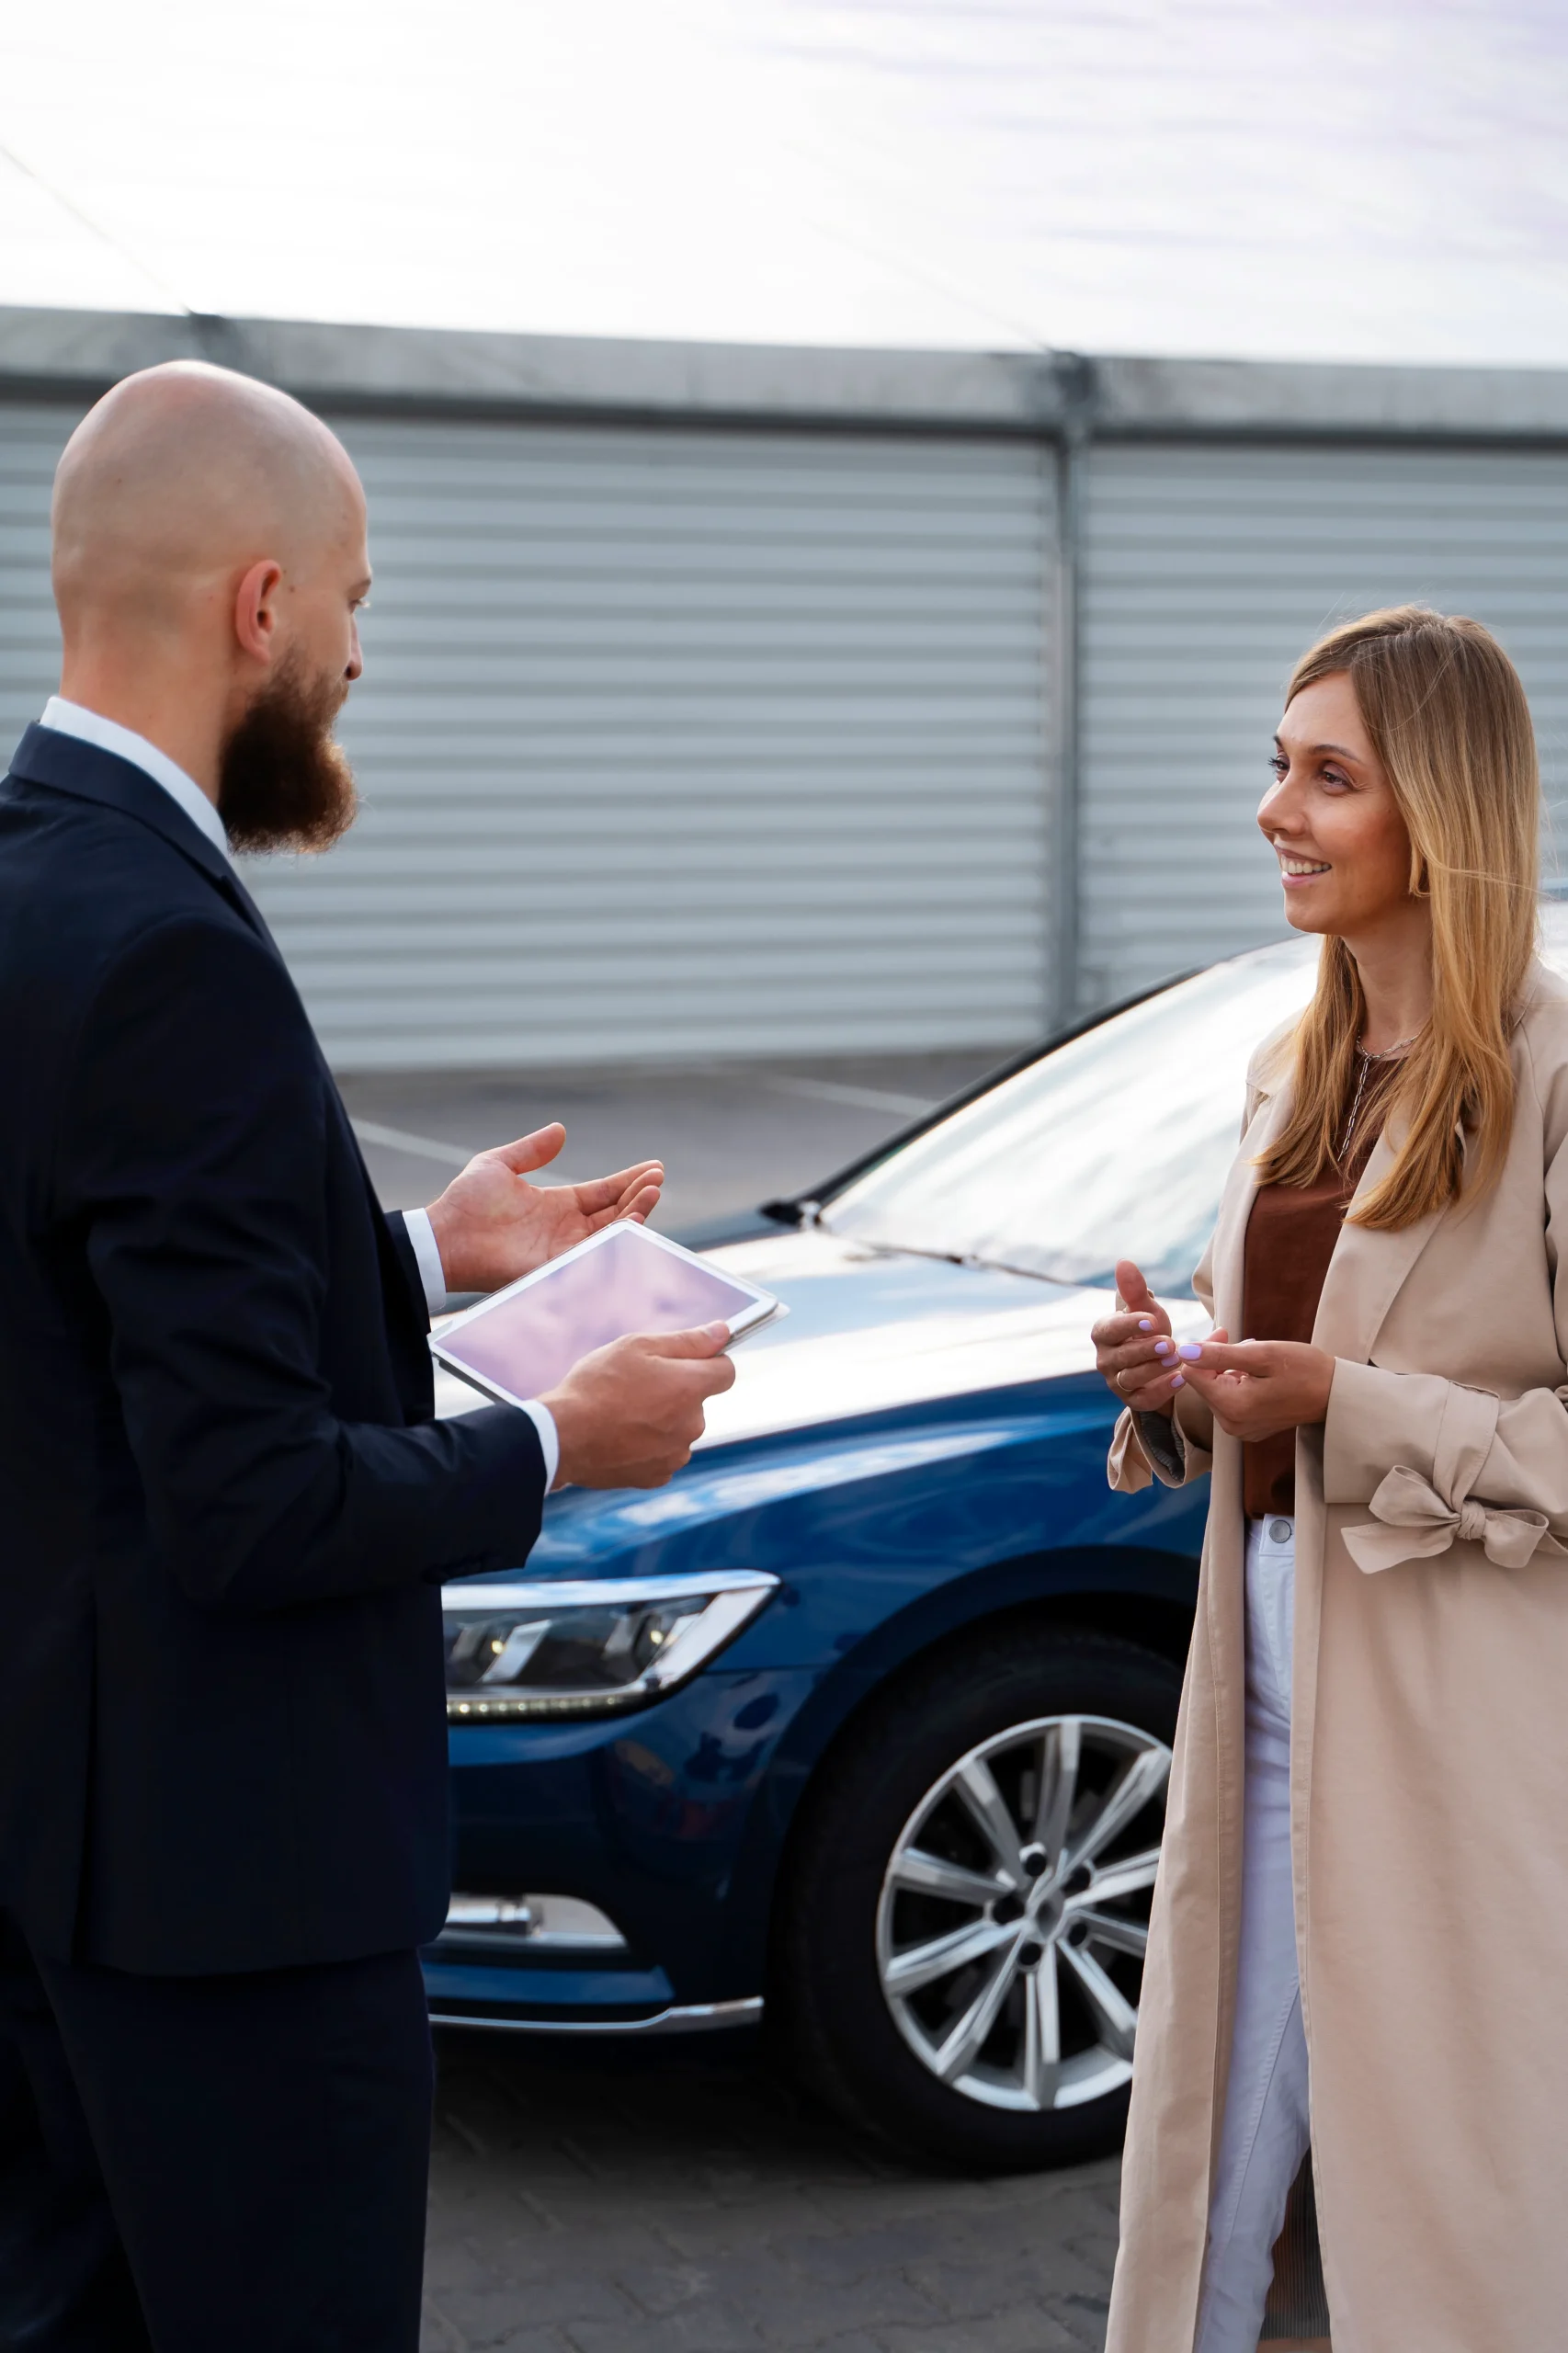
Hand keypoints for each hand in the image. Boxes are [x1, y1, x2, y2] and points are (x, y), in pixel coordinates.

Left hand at [423, 1124, 662, 1296]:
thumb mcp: (499, 1164)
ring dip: (635, 1211)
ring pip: (611, 1231)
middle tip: (657, 1178)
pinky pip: (595, 1254)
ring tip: (652, 1192)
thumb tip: (560, 1130)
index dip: (628, 1180)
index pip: (603, 1192)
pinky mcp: (557, 1266)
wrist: (445, 1237)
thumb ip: (531, 1150)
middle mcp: (566, 1229)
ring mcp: (564, 1249)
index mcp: (557, 1205)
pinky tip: (634, 1220)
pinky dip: (617, 1238)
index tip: (654, 1168)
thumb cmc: (466, 1203)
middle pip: (615, 1211)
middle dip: (639, 1195)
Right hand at [541, 1323, 737, 1488]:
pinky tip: (620, 1436)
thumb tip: (723, 1332)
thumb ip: (687, 1341)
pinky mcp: (658, 1476)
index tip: (684, 1360)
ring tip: (623, 1413)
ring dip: (662, 1420)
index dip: (707, 1361)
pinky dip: (648, 1445)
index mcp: (690, 1388)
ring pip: (679, 1428)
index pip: (725, 1372)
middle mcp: (693, 1424)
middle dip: (675, 1391)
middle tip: (636, 1386)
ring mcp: (676, 1454)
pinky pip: (663, 1453)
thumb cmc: (596, 1385)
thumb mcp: (638, 1347)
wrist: (561, 1437)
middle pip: (697, 1400)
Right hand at [1091, 1260, 1195, 1415]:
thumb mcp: (1145, 1309)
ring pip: (1131, 1378)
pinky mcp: (1133, 1400)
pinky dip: (1163, 1391)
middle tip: (1169, 1344)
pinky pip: (1145, 1399)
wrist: (1159, 1362)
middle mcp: (1105, 1360)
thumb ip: (1134, 1289)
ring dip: (1155, 1369)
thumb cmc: (1147, 1331)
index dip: (1129, 1325)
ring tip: (1178, 1360)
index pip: (1110, 1329)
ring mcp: (1117, 1382)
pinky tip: (1181, 1379)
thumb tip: (1124, 1262)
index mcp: (1103, 1333)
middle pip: (1121, 1356)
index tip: (1151, 1320)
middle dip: (1145, 1350)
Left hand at [1176, 1338, 1334, 1441]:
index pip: (1192, 1373)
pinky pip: (1230, 1400)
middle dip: (1215, 1359)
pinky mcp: (1249, 1428)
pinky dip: (1238, 1382)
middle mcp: (1231, 1425)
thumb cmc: (1304, 1370)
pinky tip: (1257, 1372)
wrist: (1335, 1394)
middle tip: (1241, 1340)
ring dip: (1228, 1369)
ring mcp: (1240, 1429)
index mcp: (1232, 1407)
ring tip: (1254, 1356)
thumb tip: (1184, 1351)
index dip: (1202, 1349)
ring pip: (1216, 1390)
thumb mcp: (1262, 1354)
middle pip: (1203, 1383)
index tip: (1225, 1333)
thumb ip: (1220, 1355)